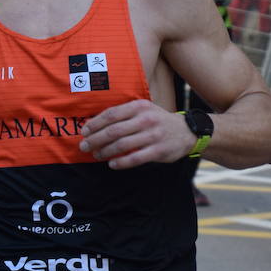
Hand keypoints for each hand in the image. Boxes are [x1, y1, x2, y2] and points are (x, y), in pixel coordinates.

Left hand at [80, 100, 196, 168]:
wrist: (186, 132)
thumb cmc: (157, 121)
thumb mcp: (143, 110)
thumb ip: (124, 114)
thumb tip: (95, 124)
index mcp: (139, 106)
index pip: (111, 114)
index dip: (95, 124)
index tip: (84, 132)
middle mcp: (145, 119)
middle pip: (113, 131)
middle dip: (95, 140)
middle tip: (84, 147)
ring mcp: (153, 135)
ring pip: (122, 145)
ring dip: (105, 152)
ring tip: (96, 155)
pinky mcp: (158, 151)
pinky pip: (134, 158)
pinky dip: (120, 163)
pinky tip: (112, 164)